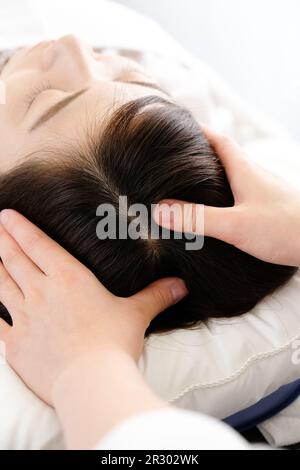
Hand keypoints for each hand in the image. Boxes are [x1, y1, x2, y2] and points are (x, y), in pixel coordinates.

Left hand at [0, 209, 186, 403]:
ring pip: (1, 286)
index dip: (20, 228)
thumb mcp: (137, 314)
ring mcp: (25, 318)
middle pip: (14, 260)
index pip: (38, 245)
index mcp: (68, 278)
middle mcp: (41, 292)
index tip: (7, 214)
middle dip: (3, 240)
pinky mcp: (15, 344)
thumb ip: (156, 296)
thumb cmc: (114, 343)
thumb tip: (181, 285)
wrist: (91, 382)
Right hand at [154, 126, 299, 266]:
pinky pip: (242, 193)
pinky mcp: (270, 207)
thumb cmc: (285, 229)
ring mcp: (264, 191)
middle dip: (200, 154)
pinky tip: (220, 211)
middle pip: (224, 155)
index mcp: (245, 169)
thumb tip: (159, 211)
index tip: (177, 126)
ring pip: (234, 175)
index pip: (217, 139)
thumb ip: (198, 219)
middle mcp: (255, 175)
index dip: (197, 130)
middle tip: (175, 159)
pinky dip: (226, 195)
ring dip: (213, 176)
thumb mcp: (235, 225)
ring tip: (191, 186)